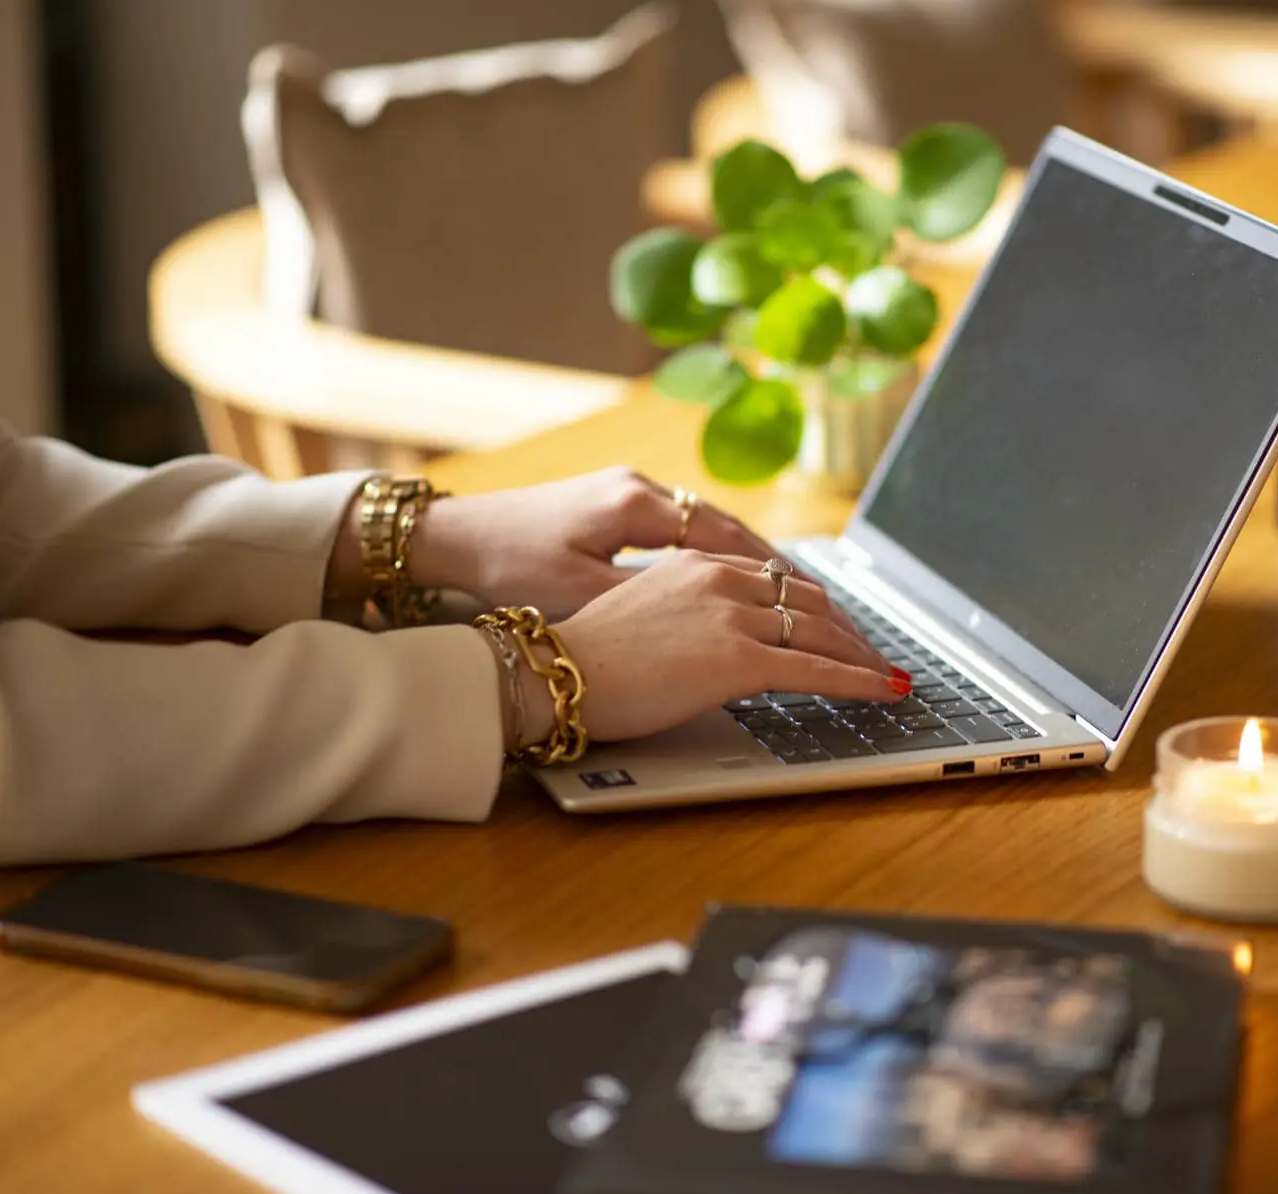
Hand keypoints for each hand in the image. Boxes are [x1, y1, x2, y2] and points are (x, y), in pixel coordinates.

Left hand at [409, 468, 780, 618]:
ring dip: (754, 561)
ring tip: (795, 594)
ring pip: (712, 527)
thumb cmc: (507, 564)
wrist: (454, 535)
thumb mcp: (575, 591)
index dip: (773, 573)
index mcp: (635, 505)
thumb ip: (641, 600)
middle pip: (730, 528)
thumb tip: (698, 620)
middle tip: (823, 602)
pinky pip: (688, 529)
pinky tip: (740, 580)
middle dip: (778, 567)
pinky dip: (720, 555)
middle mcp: (641, 489)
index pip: (724, 538)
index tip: (811, 601)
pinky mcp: (617, 506)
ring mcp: (630, 493)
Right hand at [529, 551, 911, 744]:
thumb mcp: (640, 612)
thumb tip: (714, 638)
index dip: (817, 603)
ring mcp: (732, 617)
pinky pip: (817, 670)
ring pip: (821, 633)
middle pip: (808, 599)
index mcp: (698, 564)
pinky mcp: (738, 659)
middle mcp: (721, 579)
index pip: (777, 578)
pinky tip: (884, 690)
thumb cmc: (584, 657)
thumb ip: (687, 613)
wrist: (554, 676)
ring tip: (889, 674)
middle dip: (848, 629)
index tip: (837, 621)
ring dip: (863, 656)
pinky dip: (860, 680)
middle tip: (873, 652)